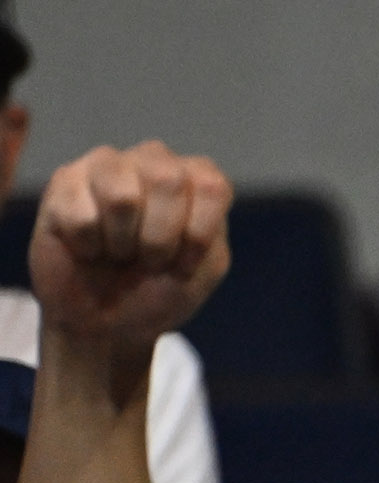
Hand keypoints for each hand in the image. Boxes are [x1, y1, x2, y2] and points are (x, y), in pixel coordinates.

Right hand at [29, 143, 231, 356]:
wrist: (106, 323)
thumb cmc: (159, 291)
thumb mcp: (205, 268)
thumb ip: (210, 227)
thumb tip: (192, 188)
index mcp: (194, 178)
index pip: (210, 187)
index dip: (198, 236)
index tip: (184, 265)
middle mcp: (152, 160)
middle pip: (166, 180)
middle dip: (160, 238)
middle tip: (147, 258)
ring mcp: (105, 165)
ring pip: (121, 197)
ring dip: (122, 241)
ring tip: (117, 251)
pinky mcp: (64, 181)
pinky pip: (81, 216)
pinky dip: (88, 247)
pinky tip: (88, 248)